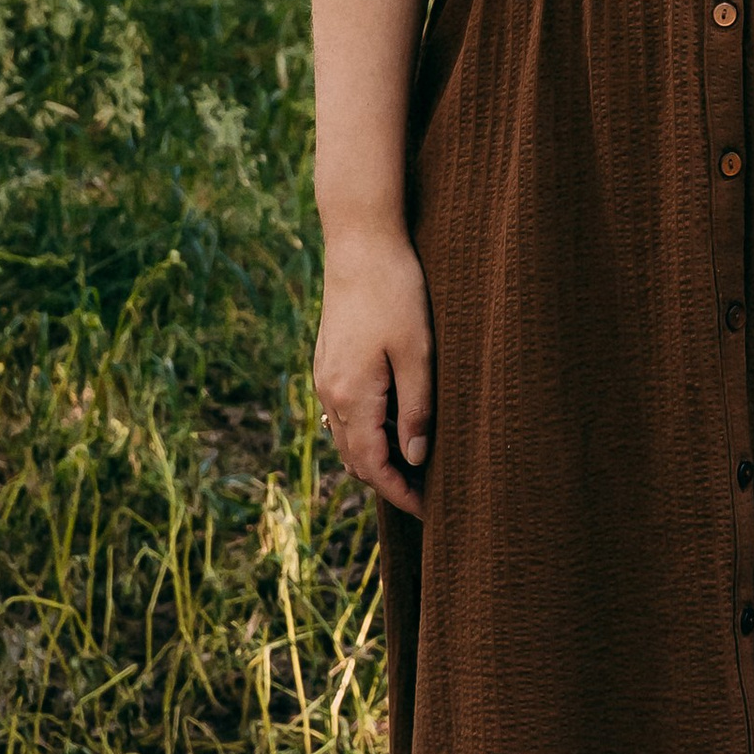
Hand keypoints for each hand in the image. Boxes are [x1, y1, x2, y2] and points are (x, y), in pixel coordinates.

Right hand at [315, 226, 434, 519]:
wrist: (360, 243)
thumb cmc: (396, 292)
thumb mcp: (418, 352)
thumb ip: (416, 408)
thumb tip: (416, 458)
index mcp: (352, 396)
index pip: (374, 465)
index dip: (400, 492)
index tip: (428, 509)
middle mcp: (330, 394)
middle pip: (356, 458)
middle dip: (388, 481)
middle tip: (425, 494)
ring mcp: (325, 377)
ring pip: (346, 437)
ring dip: (375, 457)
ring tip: (412, 466)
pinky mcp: (329, 360)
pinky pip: (344, 413)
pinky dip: (365, 431)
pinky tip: (391, 424)